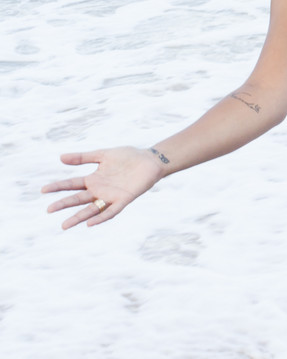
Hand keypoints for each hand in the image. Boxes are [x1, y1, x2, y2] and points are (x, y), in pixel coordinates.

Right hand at [43, 147, 164, 229]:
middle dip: (64, 204)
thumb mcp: (103, 155)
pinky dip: (101, 217)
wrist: (150, 160)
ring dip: (79, 217)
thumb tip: (61, 158)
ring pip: (91, 209)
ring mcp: (110, 196)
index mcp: (93, 179)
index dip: (58, 186)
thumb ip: (83, 157)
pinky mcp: (124, 199)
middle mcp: (99, 190)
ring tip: (64, 225)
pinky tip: (90, 223)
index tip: (43, 190)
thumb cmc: (128, 157)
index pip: (72, 184)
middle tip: (49, 209)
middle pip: (78, 198)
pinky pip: (111, 211)